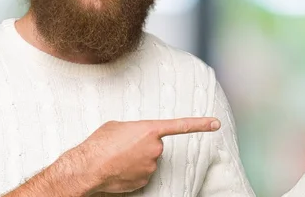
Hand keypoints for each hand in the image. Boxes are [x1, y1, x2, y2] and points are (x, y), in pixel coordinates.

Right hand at [63, 117, 220, 193]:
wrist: (87, 167)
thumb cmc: (100, 143)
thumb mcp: (119, 126)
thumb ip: (136, 128)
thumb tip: (137, 136)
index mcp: (151, 130)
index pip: (181, 125)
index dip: (201, 124)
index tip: (216, 124)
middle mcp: (156, 148)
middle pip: (155, 146)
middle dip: (143, 146)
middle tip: (124, 146)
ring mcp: (151, 166)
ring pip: (149, 160)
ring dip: (137, 159)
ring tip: (118, 157)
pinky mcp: (145, 180)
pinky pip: (142, 173)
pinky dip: (133, 171)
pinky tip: (119, 169)